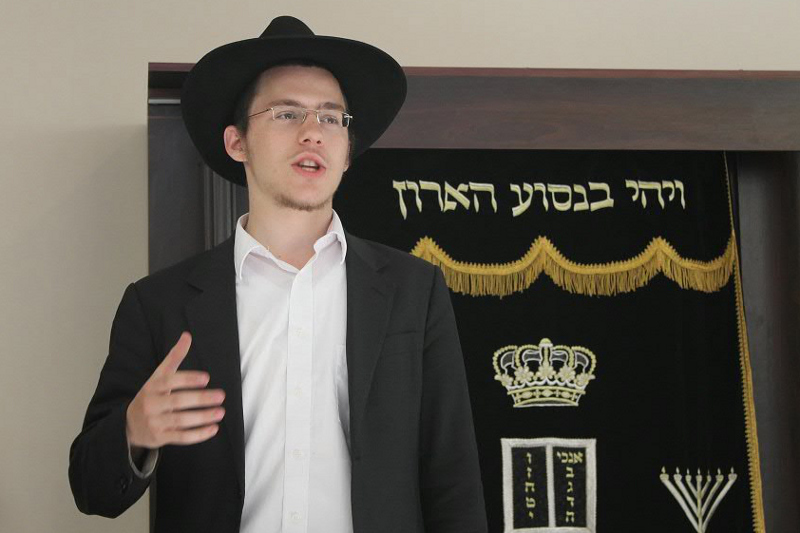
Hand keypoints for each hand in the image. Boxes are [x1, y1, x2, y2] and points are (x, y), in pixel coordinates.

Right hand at [126, 332, 224, 447]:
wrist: (129, 425)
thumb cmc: (151, 395)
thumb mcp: (158, 376)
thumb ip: (174, 357)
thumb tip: (187, 336)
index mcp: (152, 386)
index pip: (170, 381)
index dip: (188, 379)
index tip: (206, 378)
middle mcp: (152, 404)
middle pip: (177, 401)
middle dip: (200, 399)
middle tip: (220, 396)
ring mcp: (155, 422)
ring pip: (181, 421)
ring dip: (203, 417)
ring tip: (221, 412)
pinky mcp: (160, 438)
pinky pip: (181, 437)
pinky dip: (198, 435)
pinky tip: (213, 429)